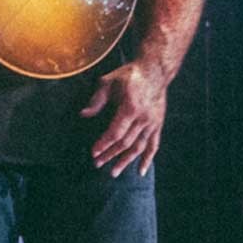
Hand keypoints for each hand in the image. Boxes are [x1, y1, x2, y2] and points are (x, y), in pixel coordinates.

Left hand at [81, 60, 167, 176]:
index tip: (94, 152)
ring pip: (139, 147)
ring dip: (126, 161)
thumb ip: (96, 100)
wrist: (154, 70)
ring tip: (114, 172)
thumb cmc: (129, 74)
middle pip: (126, 143)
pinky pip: (154, 145)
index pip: (116, 132)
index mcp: (131, 107)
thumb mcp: (108, 82)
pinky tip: (141, 171)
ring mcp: (152, 123)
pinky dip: (148, 159)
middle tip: (98, 164)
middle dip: (110, 155)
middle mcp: (144, 118)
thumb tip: (84, 114)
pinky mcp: (158, 124)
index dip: (104, 144)